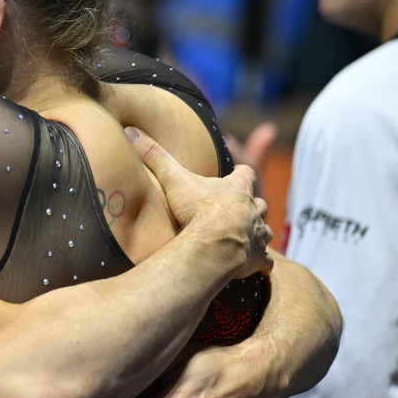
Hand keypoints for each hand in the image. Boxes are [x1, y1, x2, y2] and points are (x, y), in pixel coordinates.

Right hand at [128, 127, 272, 279]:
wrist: (215, 246)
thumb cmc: (198, 210)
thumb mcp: (173, 179)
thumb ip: (155, 156)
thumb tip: (131, 131)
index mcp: (237, 188)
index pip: (247, 173)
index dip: (242, 173)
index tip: (238, 172)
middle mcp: (253, 209)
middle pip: (260, 203)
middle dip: (251, 206)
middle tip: (238, 209)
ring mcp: (257, 235)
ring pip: (264, 231)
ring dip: (256, 232)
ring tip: (245, 236)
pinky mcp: (257, 259)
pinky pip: (265, 262)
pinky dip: (261, 263)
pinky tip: (253, 266)